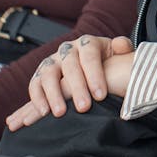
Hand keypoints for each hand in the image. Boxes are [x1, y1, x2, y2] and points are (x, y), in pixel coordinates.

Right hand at [5, 36, 135, 131]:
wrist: (96, 67)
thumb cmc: (109, 64)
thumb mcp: (118, 55)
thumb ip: (122, 48)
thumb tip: (121, 45)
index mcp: (88, 43)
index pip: (90, 55)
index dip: (94, 75)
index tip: (101, 96)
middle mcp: (67, 50)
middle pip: (70, 66)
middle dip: (76, 88)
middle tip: (84, 107)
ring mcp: (52, 61)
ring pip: (48, 74)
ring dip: (53, 94)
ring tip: (59, 113)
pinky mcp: (40, 75)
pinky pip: (35, 85)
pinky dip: (37, 98)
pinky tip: (43, 113)